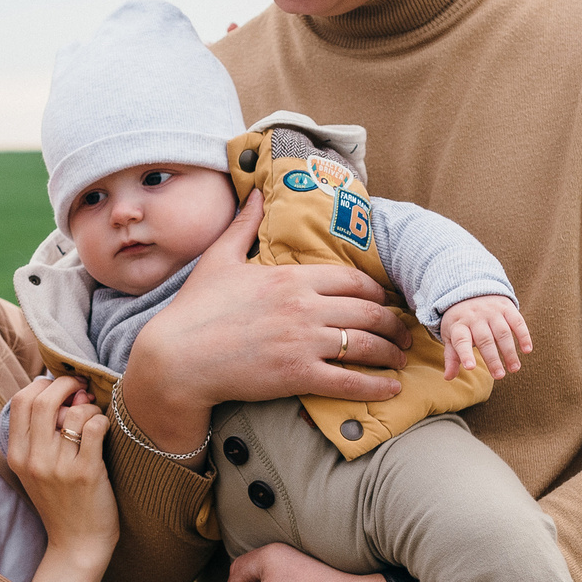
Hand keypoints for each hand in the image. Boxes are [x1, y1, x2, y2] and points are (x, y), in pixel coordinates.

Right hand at [3, 376, 115, 560]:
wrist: (77, 544)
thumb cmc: (61, 502)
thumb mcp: (37, 469)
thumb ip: (44, 432)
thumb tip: (70, 389)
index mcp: (17, 456)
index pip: (21, 401)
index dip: (42, 384)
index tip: (60, 386)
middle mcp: (34, 460)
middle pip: (43, 400)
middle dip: (67, 384)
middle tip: (82, 387)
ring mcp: (59, 467)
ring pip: (74, 412)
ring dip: (89, 406)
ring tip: (94, 416)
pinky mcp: (86, 473)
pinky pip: (94, 427)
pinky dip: (102, 420)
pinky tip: (104, 430)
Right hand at [122, 193, 409, 452]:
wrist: (177, 357)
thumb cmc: (195, 309)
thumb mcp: (219, 258)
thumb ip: (244, 225)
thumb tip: (255, 192)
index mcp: (290, 277)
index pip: (353, 280)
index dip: (377, 292)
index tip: (384, 301)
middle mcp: (304, 307)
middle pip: (369, 311)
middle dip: (394, 324)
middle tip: (404, 334)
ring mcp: (304, 342)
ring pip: (366, 344)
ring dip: (392, 353)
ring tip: (402, 359)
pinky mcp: (298, 375)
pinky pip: (350, 380)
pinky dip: (377, 386)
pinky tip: (392, 388)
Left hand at [437, 295, 531, 380]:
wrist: (470, 289)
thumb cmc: (460, 321)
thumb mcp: (450, 336)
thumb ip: (452, 357)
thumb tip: (448, 378)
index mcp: (459, 326)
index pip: (461, 340)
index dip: (465, 354)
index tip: (471, 367)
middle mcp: (475, 317)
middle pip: (485, 340)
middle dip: (493, 359)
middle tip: (499, 376)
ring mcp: (491, 311)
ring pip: (502, 333)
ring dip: (509, 352)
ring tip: (514, 368)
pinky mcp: (506, 307)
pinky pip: (517, 321)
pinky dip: (523, 335)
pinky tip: (527, 350)